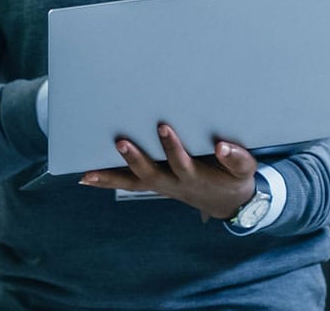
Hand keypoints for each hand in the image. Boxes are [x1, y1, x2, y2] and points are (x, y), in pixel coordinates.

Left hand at [79, 124, 256, 220]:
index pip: (181, 162)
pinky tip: (86, 177)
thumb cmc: (233, 179)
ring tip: (88, 174)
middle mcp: (173, 183)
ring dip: (111, 178)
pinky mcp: (153, 184)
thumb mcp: (243, 170)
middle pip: (150, 175)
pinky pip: (127, 184)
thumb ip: (237, 158)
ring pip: (133, 183)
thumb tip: (222, 146)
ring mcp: (161, 185)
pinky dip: (107, 181)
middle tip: (120, 142)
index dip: (172, 147)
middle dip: (135, 159)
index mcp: (194, 176)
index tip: (163, 127)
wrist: (227, 202)